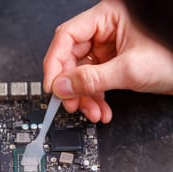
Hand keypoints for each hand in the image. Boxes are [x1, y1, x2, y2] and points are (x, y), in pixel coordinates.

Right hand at [44, 0, 172, 122]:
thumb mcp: (129, 70)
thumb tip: (63, 86)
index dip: (55, 63)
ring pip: (81, 75)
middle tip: (72, 104)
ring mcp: (106, 49)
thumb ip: (93, 79)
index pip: (67, 37)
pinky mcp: (110, 64)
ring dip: (85, 98)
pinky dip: (95, 98)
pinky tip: (100, 109)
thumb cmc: (170, 58)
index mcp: (107, 17)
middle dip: (73, 87)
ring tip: (93, 112)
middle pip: (72, 59)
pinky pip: (93, 82)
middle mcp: (104, 31)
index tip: (53, 87)